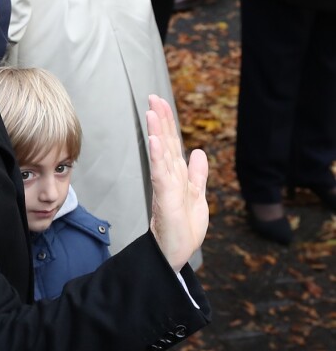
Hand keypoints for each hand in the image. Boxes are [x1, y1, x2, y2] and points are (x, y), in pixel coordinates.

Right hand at [147, 94, 208, 271]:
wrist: (176, 253)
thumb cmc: (183, 228)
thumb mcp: (197, 196)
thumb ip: (197, 174)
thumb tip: (199, 151)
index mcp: (177, 175)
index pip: (172, 143)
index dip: (167, 123)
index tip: (160, 102)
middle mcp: (169, 177)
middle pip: (165, 143)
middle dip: (160, 119)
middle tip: (152, 98)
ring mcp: (165, 186)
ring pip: (161, 154)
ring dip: (157, 132)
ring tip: (152, 112)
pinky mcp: (164, 198)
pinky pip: (161, 174)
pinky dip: (158, 157)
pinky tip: (155, 141)